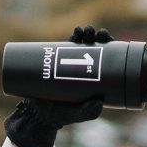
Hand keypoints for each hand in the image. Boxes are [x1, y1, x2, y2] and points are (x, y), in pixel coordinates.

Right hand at [3, 24, 110, 146]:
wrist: (38, 114)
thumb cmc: (61, 116)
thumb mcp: (77, 114)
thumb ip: (88, 112)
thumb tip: (98, 102)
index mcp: (93, 78)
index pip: (105, 59)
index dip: (108, 47)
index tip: (108, 40)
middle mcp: (82, 68)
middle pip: (93, 47)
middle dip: (96, 37)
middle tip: (96, 34)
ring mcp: (68, 63)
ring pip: (79, 43)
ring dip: (84, 33)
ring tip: (85, 31)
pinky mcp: (54, 61)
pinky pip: (63, 46)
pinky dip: (71, 38)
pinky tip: (77, 32)